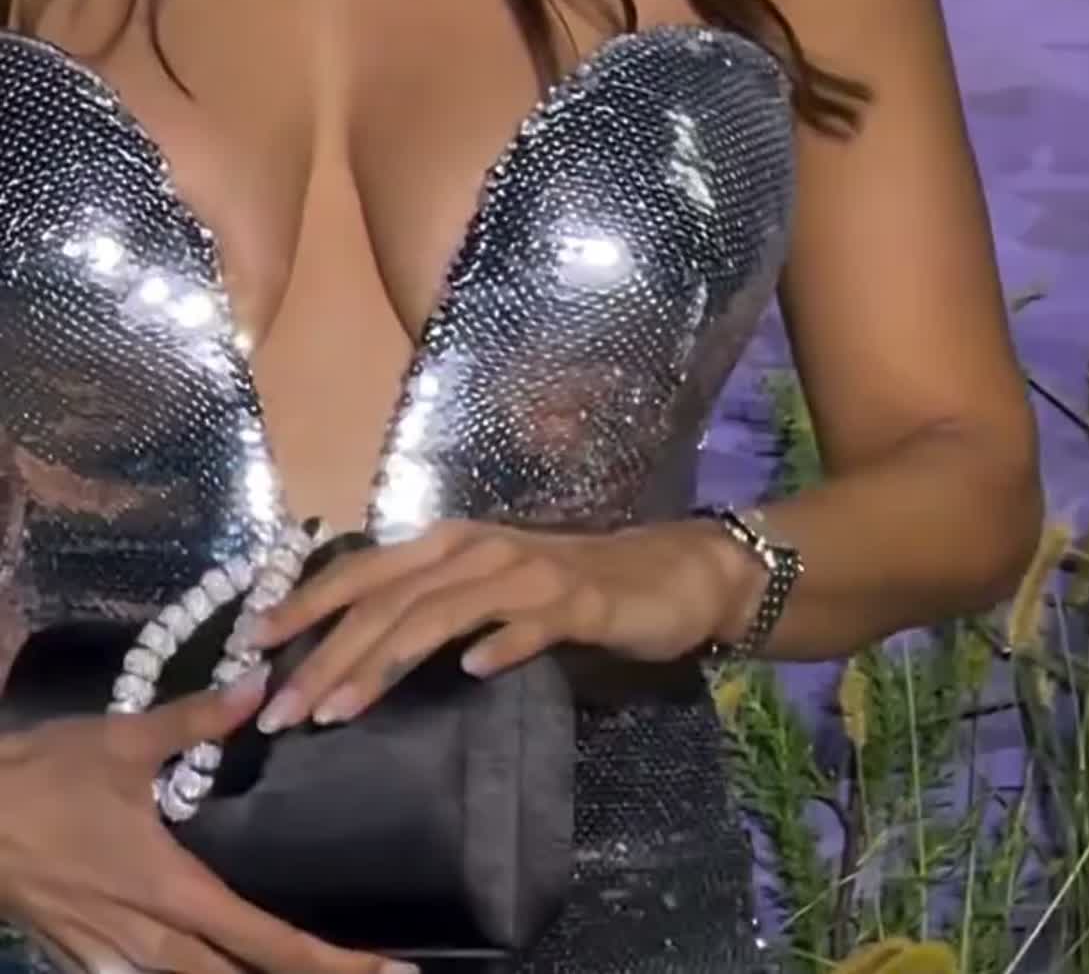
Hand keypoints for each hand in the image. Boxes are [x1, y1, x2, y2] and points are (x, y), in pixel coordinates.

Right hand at [0, 667, 406, 973]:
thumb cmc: (46, 778)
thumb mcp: (124, 741)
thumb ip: (198, 718)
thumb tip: (261, 683)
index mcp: (171, 892)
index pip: (263, 941)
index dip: (328, 963)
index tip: (388, 973)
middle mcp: (149, 941)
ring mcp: (111, 960)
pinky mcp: (83, 959)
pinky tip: (208, 970)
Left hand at [245, 518, 762, 731]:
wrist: (664, 574)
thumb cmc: (566, 589)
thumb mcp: (485, 593)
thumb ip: (430, 612)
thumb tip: (352, 656)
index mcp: (448, 545)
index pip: (363, 573)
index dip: (306, 604)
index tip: (253, 646)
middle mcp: (476, 548)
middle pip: (388, 601)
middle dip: (327, 657)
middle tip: (281, 714)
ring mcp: (526, 572)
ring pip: (440, 614)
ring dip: (385, 661)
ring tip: (340, 711)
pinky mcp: (576, 601)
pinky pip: (529, 624)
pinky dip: (498, 646)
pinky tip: (471, 674)